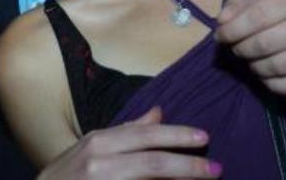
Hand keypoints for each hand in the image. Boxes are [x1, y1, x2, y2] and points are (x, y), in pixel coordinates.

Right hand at [37, 107, 219, 179]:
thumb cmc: (68, 174)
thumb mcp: (94, 147)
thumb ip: (127, 132)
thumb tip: (159, 113)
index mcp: (99, 142)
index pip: (145, 136)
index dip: (176, 136)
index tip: (204, 138)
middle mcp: (99, 161)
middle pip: (152, 161)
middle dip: (187, 165)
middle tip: (216, 169)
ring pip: (148, 177)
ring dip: (179, 179)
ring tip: (205, 179)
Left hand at [215, 0, 285, 94]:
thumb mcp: (270, 0)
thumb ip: (241, 6)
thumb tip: (221, 20)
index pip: (258, 16)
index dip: (233, 29)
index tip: (220, 36)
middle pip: (266, 43)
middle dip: (242, 49)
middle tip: (236, 50)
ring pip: (279, 66)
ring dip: (256, 68)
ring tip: (251, 62)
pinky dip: (273, 84)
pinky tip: (267, 76)